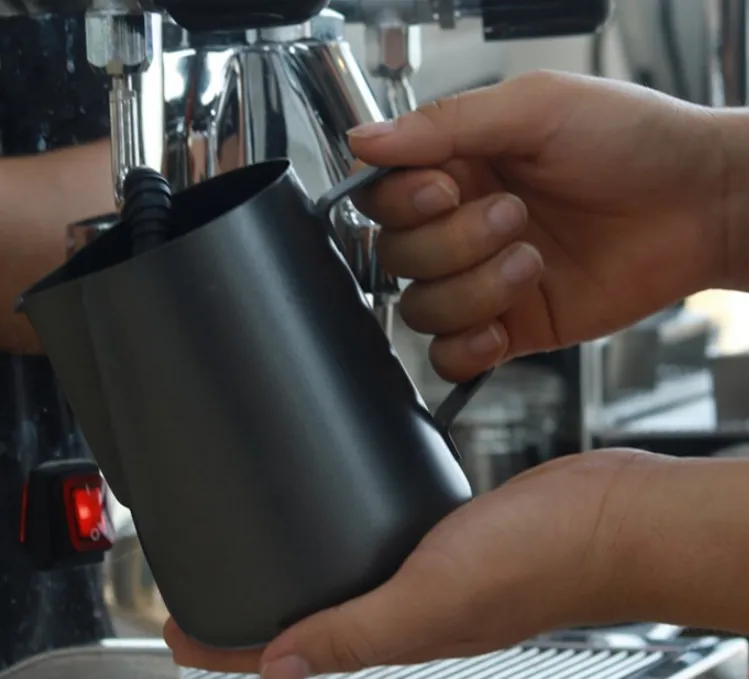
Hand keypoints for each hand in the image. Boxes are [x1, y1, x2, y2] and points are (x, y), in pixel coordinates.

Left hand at [164, 449, 669, 677]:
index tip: (177, 629)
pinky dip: (345, 538)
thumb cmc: (544, 561)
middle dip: (255, 613)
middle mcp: (406, 606)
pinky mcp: (446, 531)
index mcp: (398, 631)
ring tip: (258, 545)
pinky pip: (380, 541)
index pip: (293, 652)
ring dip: (297, 573)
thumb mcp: (433, 598)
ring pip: (343, 579)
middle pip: (310, 621)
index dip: (228, 648)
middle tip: (206, 586)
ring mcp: (427, 568)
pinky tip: (335, 511)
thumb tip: (280, 665)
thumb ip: (357, 631)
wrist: (608, 519)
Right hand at [349, 71, 727, 380]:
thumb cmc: (633, 143)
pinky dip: (463, 349)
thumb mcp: (536, 108)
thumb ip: (446, 124)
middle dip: (452, 242)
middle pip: (394, 256)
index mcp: (457, 167)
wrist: (699, 205)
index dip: (400, 201)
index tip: (446, 189)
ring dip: (472, 289)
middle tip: (514, 215)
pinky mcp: (511, 327)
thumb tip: (365, 140)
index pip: (380, 195)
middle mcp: (461, 226)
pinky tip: (500, 327)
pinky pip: (449, 357)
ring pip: (420, 308)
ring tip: (532, 260)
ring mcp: (482, 280)